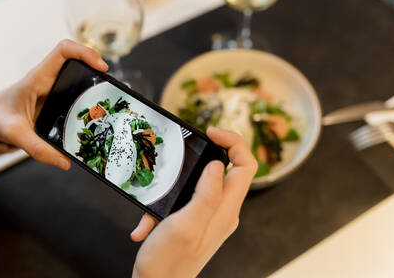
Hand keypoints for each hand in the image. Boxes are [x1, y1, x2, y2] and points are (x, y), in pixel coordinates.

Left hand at [0, 40, 107, 169]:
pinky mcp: (58, 96)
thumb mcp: (14, 135)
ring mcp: (55, 86)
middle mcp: (49, 78)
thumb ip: (37, 149)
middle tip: (110, 87)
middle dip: (97, 68)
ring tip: (109, 100)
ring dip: (95, 83)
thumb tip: (65, 162)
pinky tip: (97, 113)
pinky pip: (77, 90)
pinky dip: (89, 97)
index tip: (101, 67)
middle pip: (78, 59)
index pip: (63, 50)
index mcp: (38, 78)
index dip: (85, 53)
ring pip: (80, 75)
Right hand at [131, 127, 256, 277]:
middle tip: (188, 146)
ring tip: (160, 191)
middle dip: (208, 153)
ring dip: (181, 181)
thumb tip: (218, 165)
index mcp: (225, 209)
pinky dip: (166, 203)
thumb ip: (206, 194)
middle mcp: (222, 211)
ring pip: (205, 182)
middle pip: (229, 169)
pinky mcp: (195, 221)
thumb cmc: (168, 261)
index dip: (233, 142)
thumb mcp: (185, 223)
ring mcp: (210, 216)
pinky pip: (187, 199)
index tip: (210, 132)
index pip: (246, 165)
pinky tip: (147, 221)